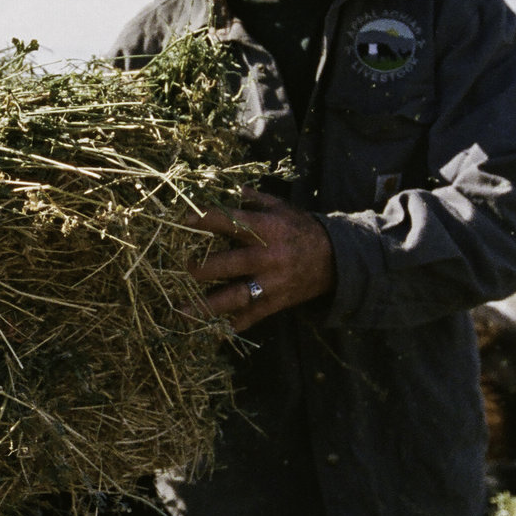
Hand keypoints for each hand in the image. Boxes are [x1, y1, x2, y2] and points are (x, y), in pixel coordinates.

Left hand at [187, 191, 334, 332]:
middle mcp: (266, 257)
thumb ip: (250, 198)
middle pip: (228, 264)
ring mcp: (270, 283)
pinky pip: (252, 317)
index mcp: (266, 229)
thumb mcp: (279, 207)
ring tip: (181, 310)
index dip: (205, 220)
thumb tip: (219, 185)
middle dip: (201, 268)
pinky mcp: (275, 302)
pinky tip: (213, 330)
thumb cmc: (300, 228)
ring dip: (207, 305)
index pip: (230, 222)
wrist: (334, 260)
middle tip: (183, 267)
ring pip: (235, 297)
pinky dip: (233, 325)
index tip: (183, 220)